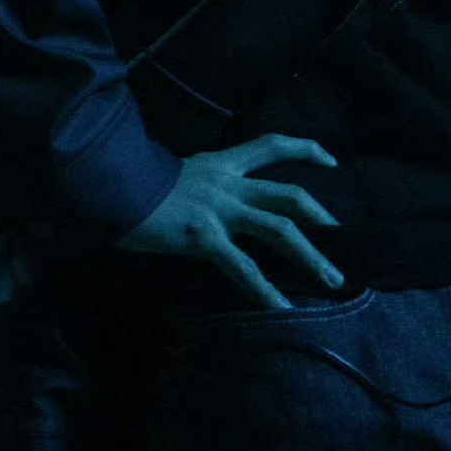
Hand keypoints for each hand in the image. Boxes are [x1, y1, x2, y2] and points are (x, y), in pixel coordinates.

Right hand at [113, 134, 343, 308]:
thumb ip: (203, 184)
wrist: (108, 184)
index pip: (272, 145)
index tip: (330, 162)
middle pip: (288, 195)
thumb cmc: (135, 182)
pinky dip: (264, 287)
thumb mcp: (179, 173)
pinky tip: (281, 306)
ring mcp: (219, 209)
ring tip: (333, 280)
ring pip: (279, 228)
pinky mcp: (204, 236)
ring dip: (310, 255)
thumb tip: (213, 200)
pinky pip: (242, 264)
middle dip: (320, 218)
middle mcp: (228, 183)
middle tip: (342, 237)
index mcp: (223, 163)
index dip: (306, 150)